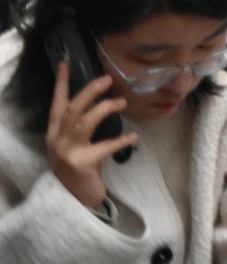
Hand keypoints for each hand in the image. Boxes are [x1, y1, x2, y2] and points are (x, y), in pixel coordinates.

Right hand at [44, 60, 134, 213]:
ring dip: (104, 109)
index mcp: (55, 131)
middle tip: (107, 79)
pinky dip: (120, 141)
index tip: (67, 63)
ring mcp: (68, 152)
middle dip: (89, 91)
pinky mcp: (82, 164)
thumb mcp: (75, 142)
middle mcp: (57, 139)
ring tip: (121, 102)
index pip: (57, 102)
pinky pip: (103, 148)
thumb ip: (82, 123)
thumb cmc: (79, 165)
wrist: (73, 199)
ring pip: (84, 123)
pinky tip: (133, 136)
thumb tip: (102, 98)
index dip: (62, 82)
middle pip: (72, 109)